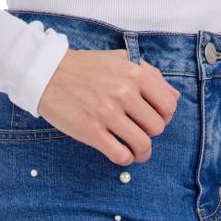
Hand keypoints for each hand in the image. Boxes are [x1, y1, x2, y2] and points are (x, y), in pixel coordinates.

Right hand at [38, 49, 180, 165]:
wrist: (45, 72)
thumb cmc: (84, 68)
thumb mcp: (119, 61)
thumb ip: (150, 75)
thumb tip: (174, 97)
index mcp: (134, 74)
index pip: (168, 106)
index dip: (164, 117)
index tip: (152, 119)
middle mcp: (123, 92)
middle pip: (157, 128)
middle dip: (151, 134)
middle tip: (139, 133)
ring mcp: (107, 113)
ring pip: (142, 144)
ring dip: (142, 153)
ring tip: (135, 151)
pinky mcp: (91, 131)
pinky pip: (121, 155)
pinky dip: (126, 159)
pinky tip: (121, 153)